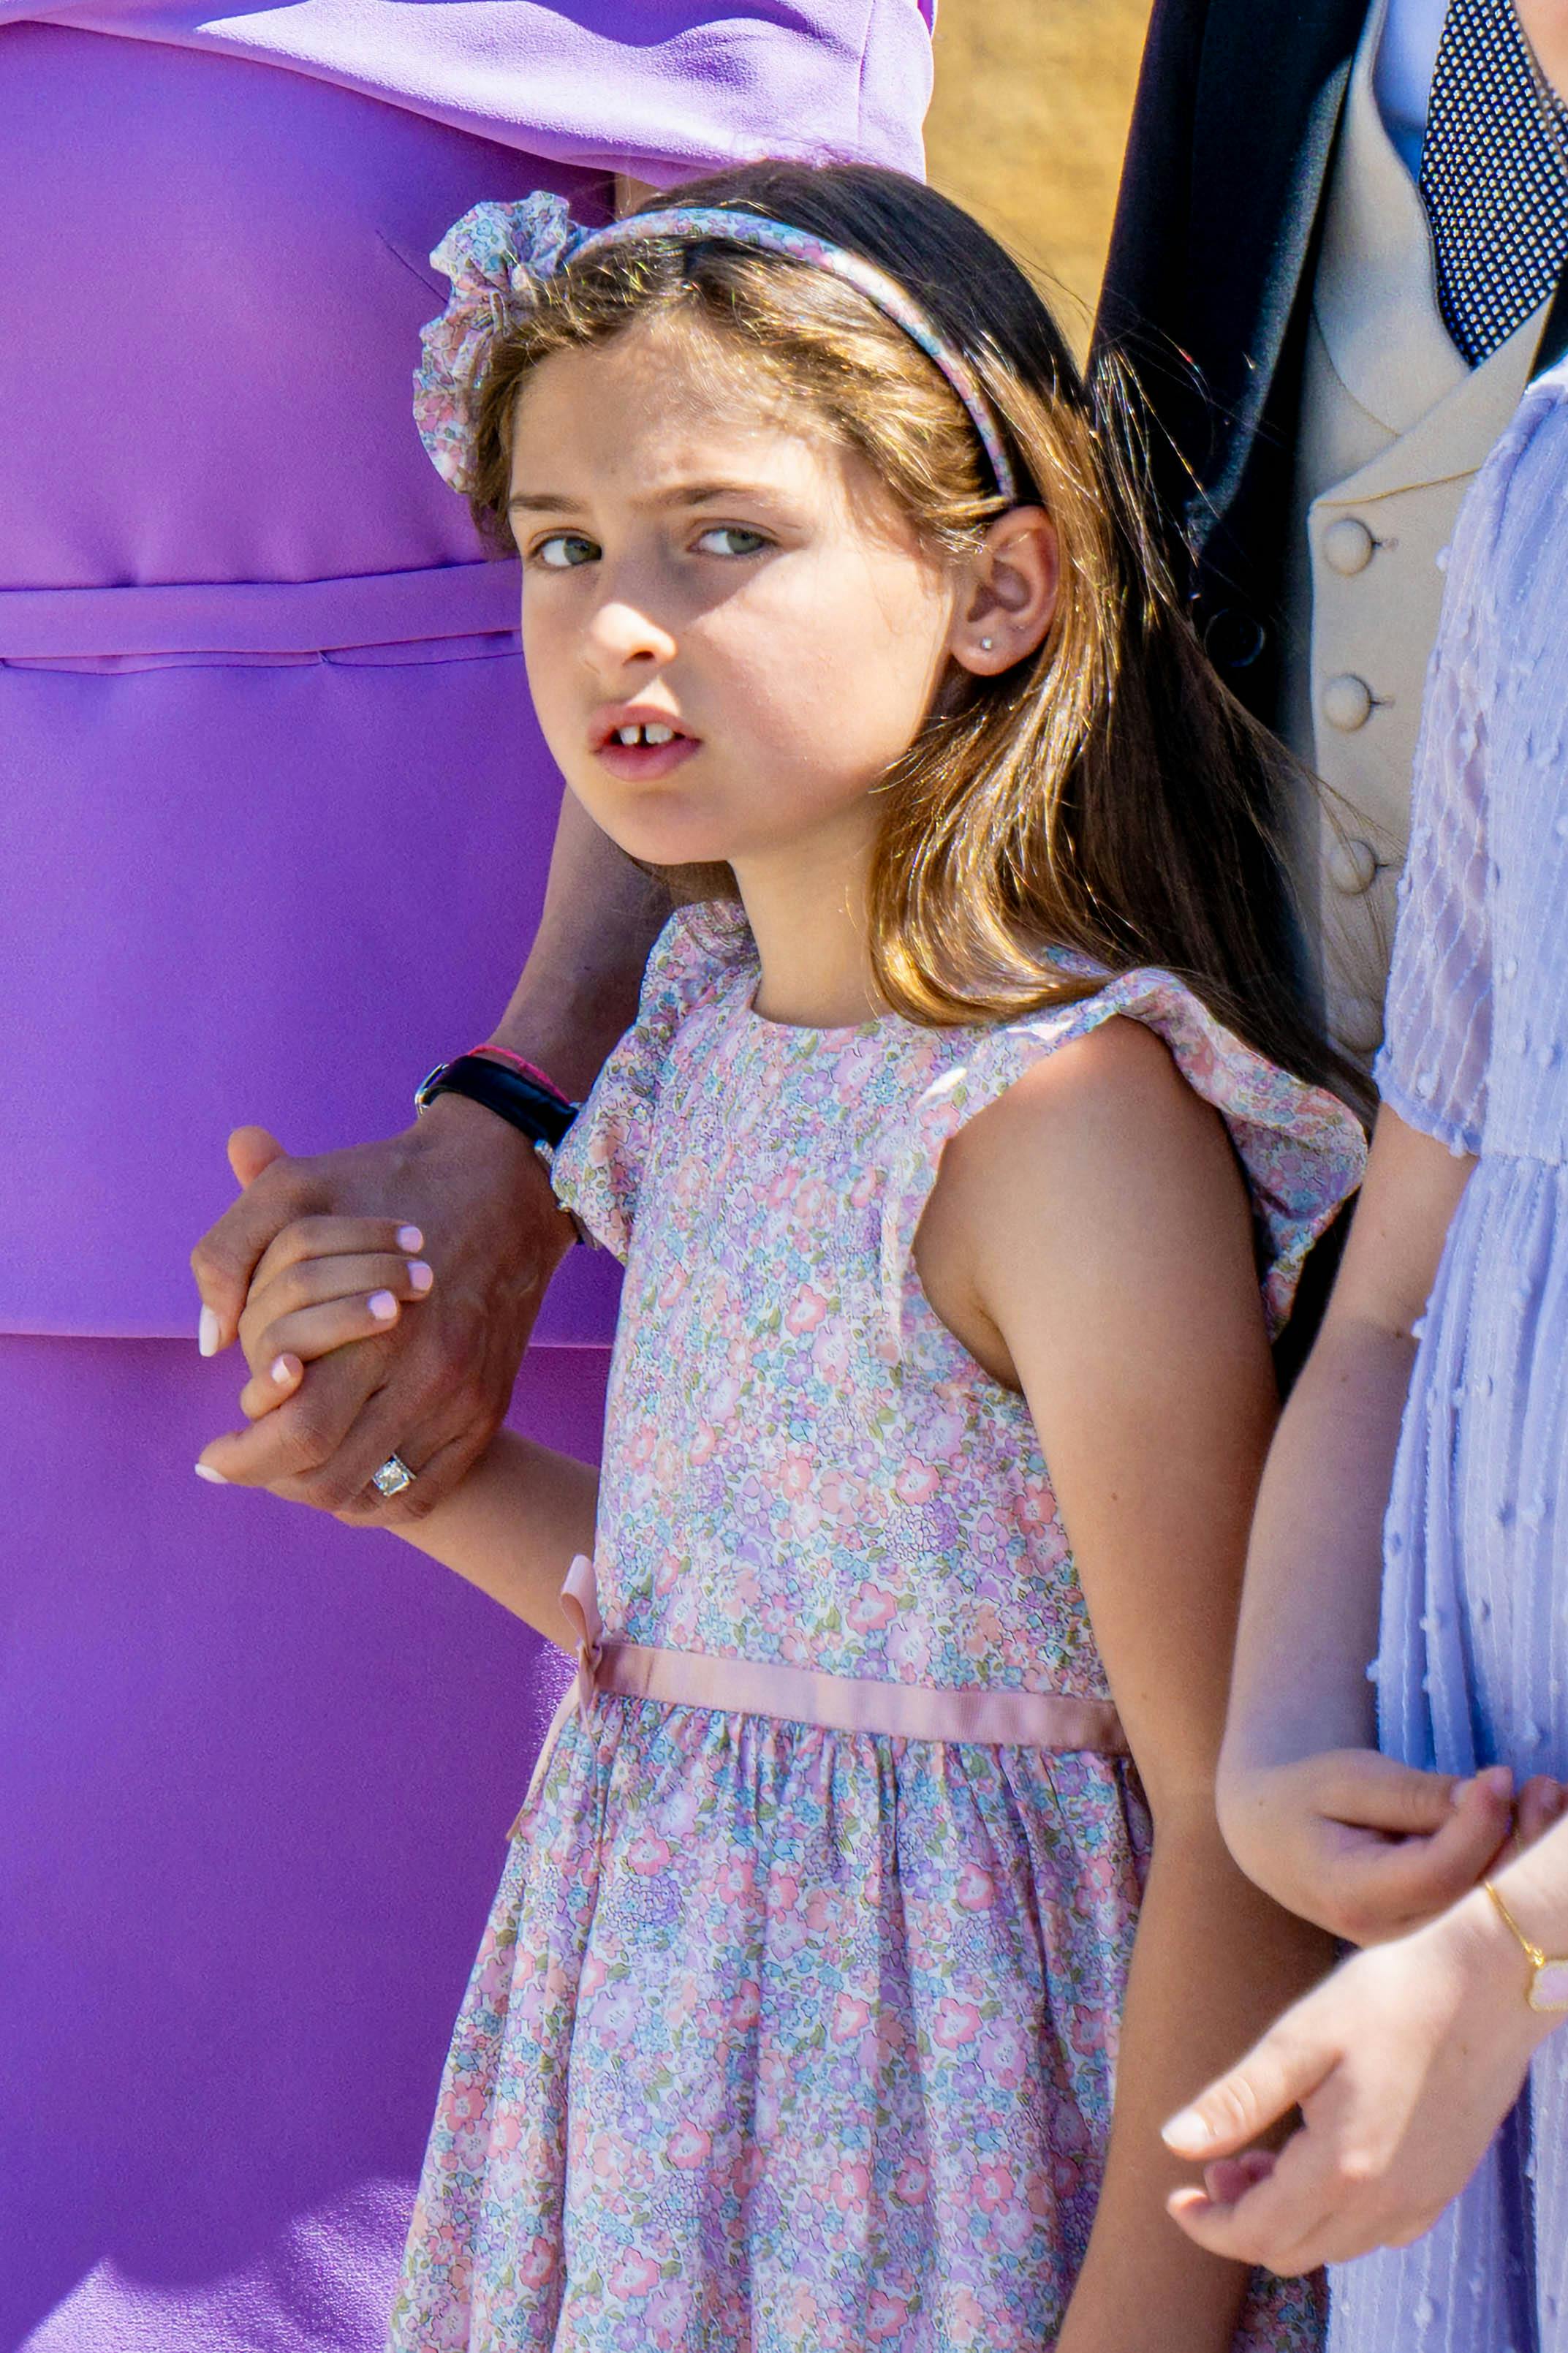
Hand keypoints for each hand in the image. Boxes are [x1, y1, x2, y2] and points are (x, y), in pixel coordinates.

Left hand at [190, 1101, 575, 1520]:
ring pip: (373, 1493)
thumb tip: (209, 1340)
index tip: (211, 1456)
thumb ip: (230, 1254)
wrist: (504, 1186)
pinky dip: (374, 1499)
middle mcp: (430, 1374)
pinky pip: (423, 1494)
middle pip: (331, 1476)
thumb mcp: (294, 1190)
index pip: (298, 1430)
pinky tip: (342, 1469)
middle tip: (240, 1463)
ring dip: (316, 1490)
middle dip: (269, 1480)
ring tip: (286, 1464)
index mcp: (379, 1327)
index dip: (243, 1457)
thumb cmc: (386, 1184)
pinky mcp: (489, 1411)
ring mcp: (465, 1399)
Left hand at [1160, 1880, 1562, 2272]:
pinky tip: (1322, 2158)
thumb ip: (1237, 2100)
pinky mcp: (1442, 2187)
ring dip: (1287, 2217)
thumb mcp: (1299, 2039)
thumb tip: (1174, 2144)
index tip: (1174, 2198)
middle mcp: (1386, 2203)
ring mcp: (1421, 2200)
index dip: (1207, 2226)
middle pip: (1292, 2251)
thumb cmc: (1386, 1998)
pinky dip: (1333, 2214)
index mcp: (1343, 2168)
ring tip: (1264, 2154)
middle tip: (1219, 2164)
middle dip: (1241, 2219)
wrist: (1485, 1985)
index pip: (1257, 2234)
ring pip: (1333, 2245)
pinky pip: (1376, 2232)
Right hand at [1217, 1747, 1518, 1943]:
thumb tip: (1484, 1795)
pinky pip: (1485, 1908)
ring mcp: (1413, 1947)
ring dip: (1528, 1855)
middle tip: (1546, 1785)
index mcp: (1352, 1896)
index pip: (1438, 1873)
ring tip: (1546, 1797)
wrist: (1273, 1837)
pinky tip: (1532, 1826)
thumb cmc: (1307, 1797)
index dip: (1479, 1825)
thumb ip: (1412, 1794)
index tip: (1501, 1773)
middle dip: (1521, 1842)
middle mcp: (1388, 1937)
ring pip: (1489, 1911)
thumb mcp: (1347, 1779)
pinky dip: (1515, 1867)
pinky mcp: (1434, 1939)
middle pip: (1475, 1902)